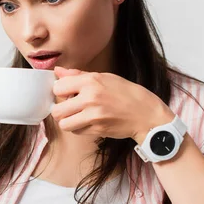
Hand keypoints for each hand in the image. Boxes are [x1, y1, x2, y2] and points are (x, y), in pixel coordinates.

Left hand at [51, 67, 174, 143]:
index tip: (67, 93)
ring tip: (77, 117)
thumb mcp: (105, 77)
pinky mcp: (96, 130)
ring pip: (64, 124)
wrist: (146, 115)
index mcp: (91, 81)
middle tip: (69, 108)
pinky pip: (76, 132)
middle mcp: (90, 98)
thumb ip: (78, 75)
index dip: (60, 91)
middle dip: (60, 110)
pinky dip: (78, 128)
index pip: (58, 88)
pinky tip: (87, 122)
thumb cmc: (127, 94)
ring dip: (68, 121)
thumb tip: (58, 71)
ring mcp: (93, 116)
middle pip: (57, 110)